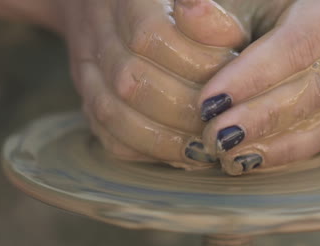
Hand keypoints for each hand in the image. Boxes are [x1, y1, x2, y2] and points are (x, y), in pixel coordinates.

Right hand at [60, 0, 240, 168]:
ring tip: (202, 150)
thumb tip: (232, 42)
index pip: (152, 36)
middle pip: (132, 82)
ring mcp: (86, 71)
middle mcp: (97, 34)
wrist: (105, 6)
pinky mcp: (88, 101)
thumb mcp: (191, 2)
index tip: (231, 83)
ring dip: (163, 139)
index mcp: (126, 0)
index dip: (195, 64)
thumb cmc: (166, 6)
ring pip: (114, 114)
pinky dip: (144, 151)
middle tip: (220, 125)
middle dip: (182, 110)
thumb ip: (210, 21)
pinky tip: (177, 156)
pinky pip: (108, 136)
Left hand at [174, 0, 319, 174]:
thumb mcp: (248, 2)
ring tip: (229, 155)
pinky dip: (286, 151)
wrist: (304, 18)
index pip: (296, 45)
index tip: (210, 102)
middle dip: (260, 118)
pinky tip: (251, 160)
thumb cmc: (269, 6)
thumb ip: (221, 15)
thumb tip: (186, 8)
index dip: (252, 77)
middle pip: (314, 88)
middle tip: (216, 137)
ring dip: (272, 143)